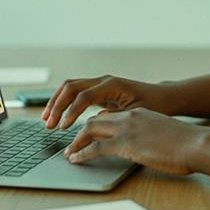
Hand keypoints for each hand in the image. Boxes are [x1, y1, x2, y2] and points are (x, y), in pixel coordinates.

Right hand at [41, 75, 174, 129]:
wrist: (163, 98)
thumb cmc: (153, 105)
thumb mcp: (136, 113)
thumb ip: (116, 117)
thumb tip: (95, 122)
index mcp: (112, 85)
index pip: (83, 96)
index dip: (71, 112)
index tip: (63, 128)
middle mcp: (103, 81)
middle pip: (71, 87)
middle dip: (57, 105)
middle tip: (48, 124)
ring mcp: (100, 84)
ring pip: (70, 87)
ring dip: (56, 102)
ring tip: (46, 120)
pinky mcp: (99, 91)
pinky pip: (75, 93)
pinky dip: (63, 103)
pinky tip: (57, 116)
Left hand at [62, 107, 202, 175]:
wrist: (195, 143)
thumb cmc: (185, 142)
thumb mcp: (162, 132)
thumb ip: (149, 134)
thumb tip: (144, 145)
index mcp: (139, 113)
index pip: (108, 116)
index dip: (94, 125)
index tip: (86, 135)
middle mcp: (129, 117)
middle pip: (95, 120)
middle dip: (78, 131)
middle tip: (70, 143)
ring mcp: (127, 129)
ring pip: (90, 130)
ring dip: (75, 142)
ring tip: (68, 153)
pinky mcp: (126, 144)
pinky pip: (95, 148)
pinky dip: (81, 153)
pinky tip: (75, 159)